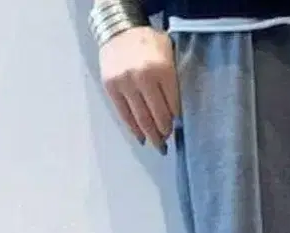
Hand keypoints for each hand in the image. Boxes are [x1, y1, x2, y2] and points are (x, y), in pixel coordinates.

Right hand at [100, 27, 179, 151]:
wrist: (119, 29)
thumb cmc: (149, 43)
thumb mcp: (169, 54)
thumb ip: (173, 81)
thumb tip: (177, 115)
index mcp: (162, 70)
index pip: (173, 106)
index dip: (176, 121)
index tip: (177, 130)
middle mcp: (142, 77)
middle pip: (157, 116)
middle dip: (164, 134)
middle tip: (166, 145)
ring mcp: (125, 83)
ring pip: (141, 118)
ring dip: (150, 136)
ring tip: (157, 146)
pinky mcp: (111, 87)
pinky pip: (124, 114)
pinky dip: (133, 129)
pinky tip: (141, 138)